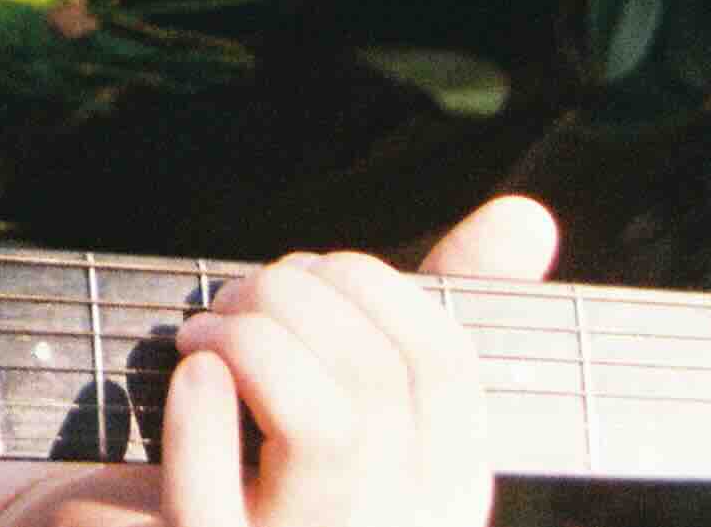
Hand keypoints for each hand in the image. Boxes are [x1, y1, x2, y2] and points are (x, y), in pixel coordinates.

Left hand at [158, 195, 557, 526]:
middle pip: (378, 378)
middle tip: (235, 299)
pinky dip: (196, 412)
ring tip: (200, 336)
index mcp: (441, 494)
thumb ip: (431, 315)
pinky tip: (185, 379)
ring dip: (250, 341)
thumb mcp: (357, 399)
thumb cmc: (262, 465)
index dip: (376, 285)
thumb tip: (526, 215)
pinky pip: (213, 493)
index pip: (449, 365)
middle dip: (294, 297)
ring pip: (325, 426)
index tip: (313, 273)